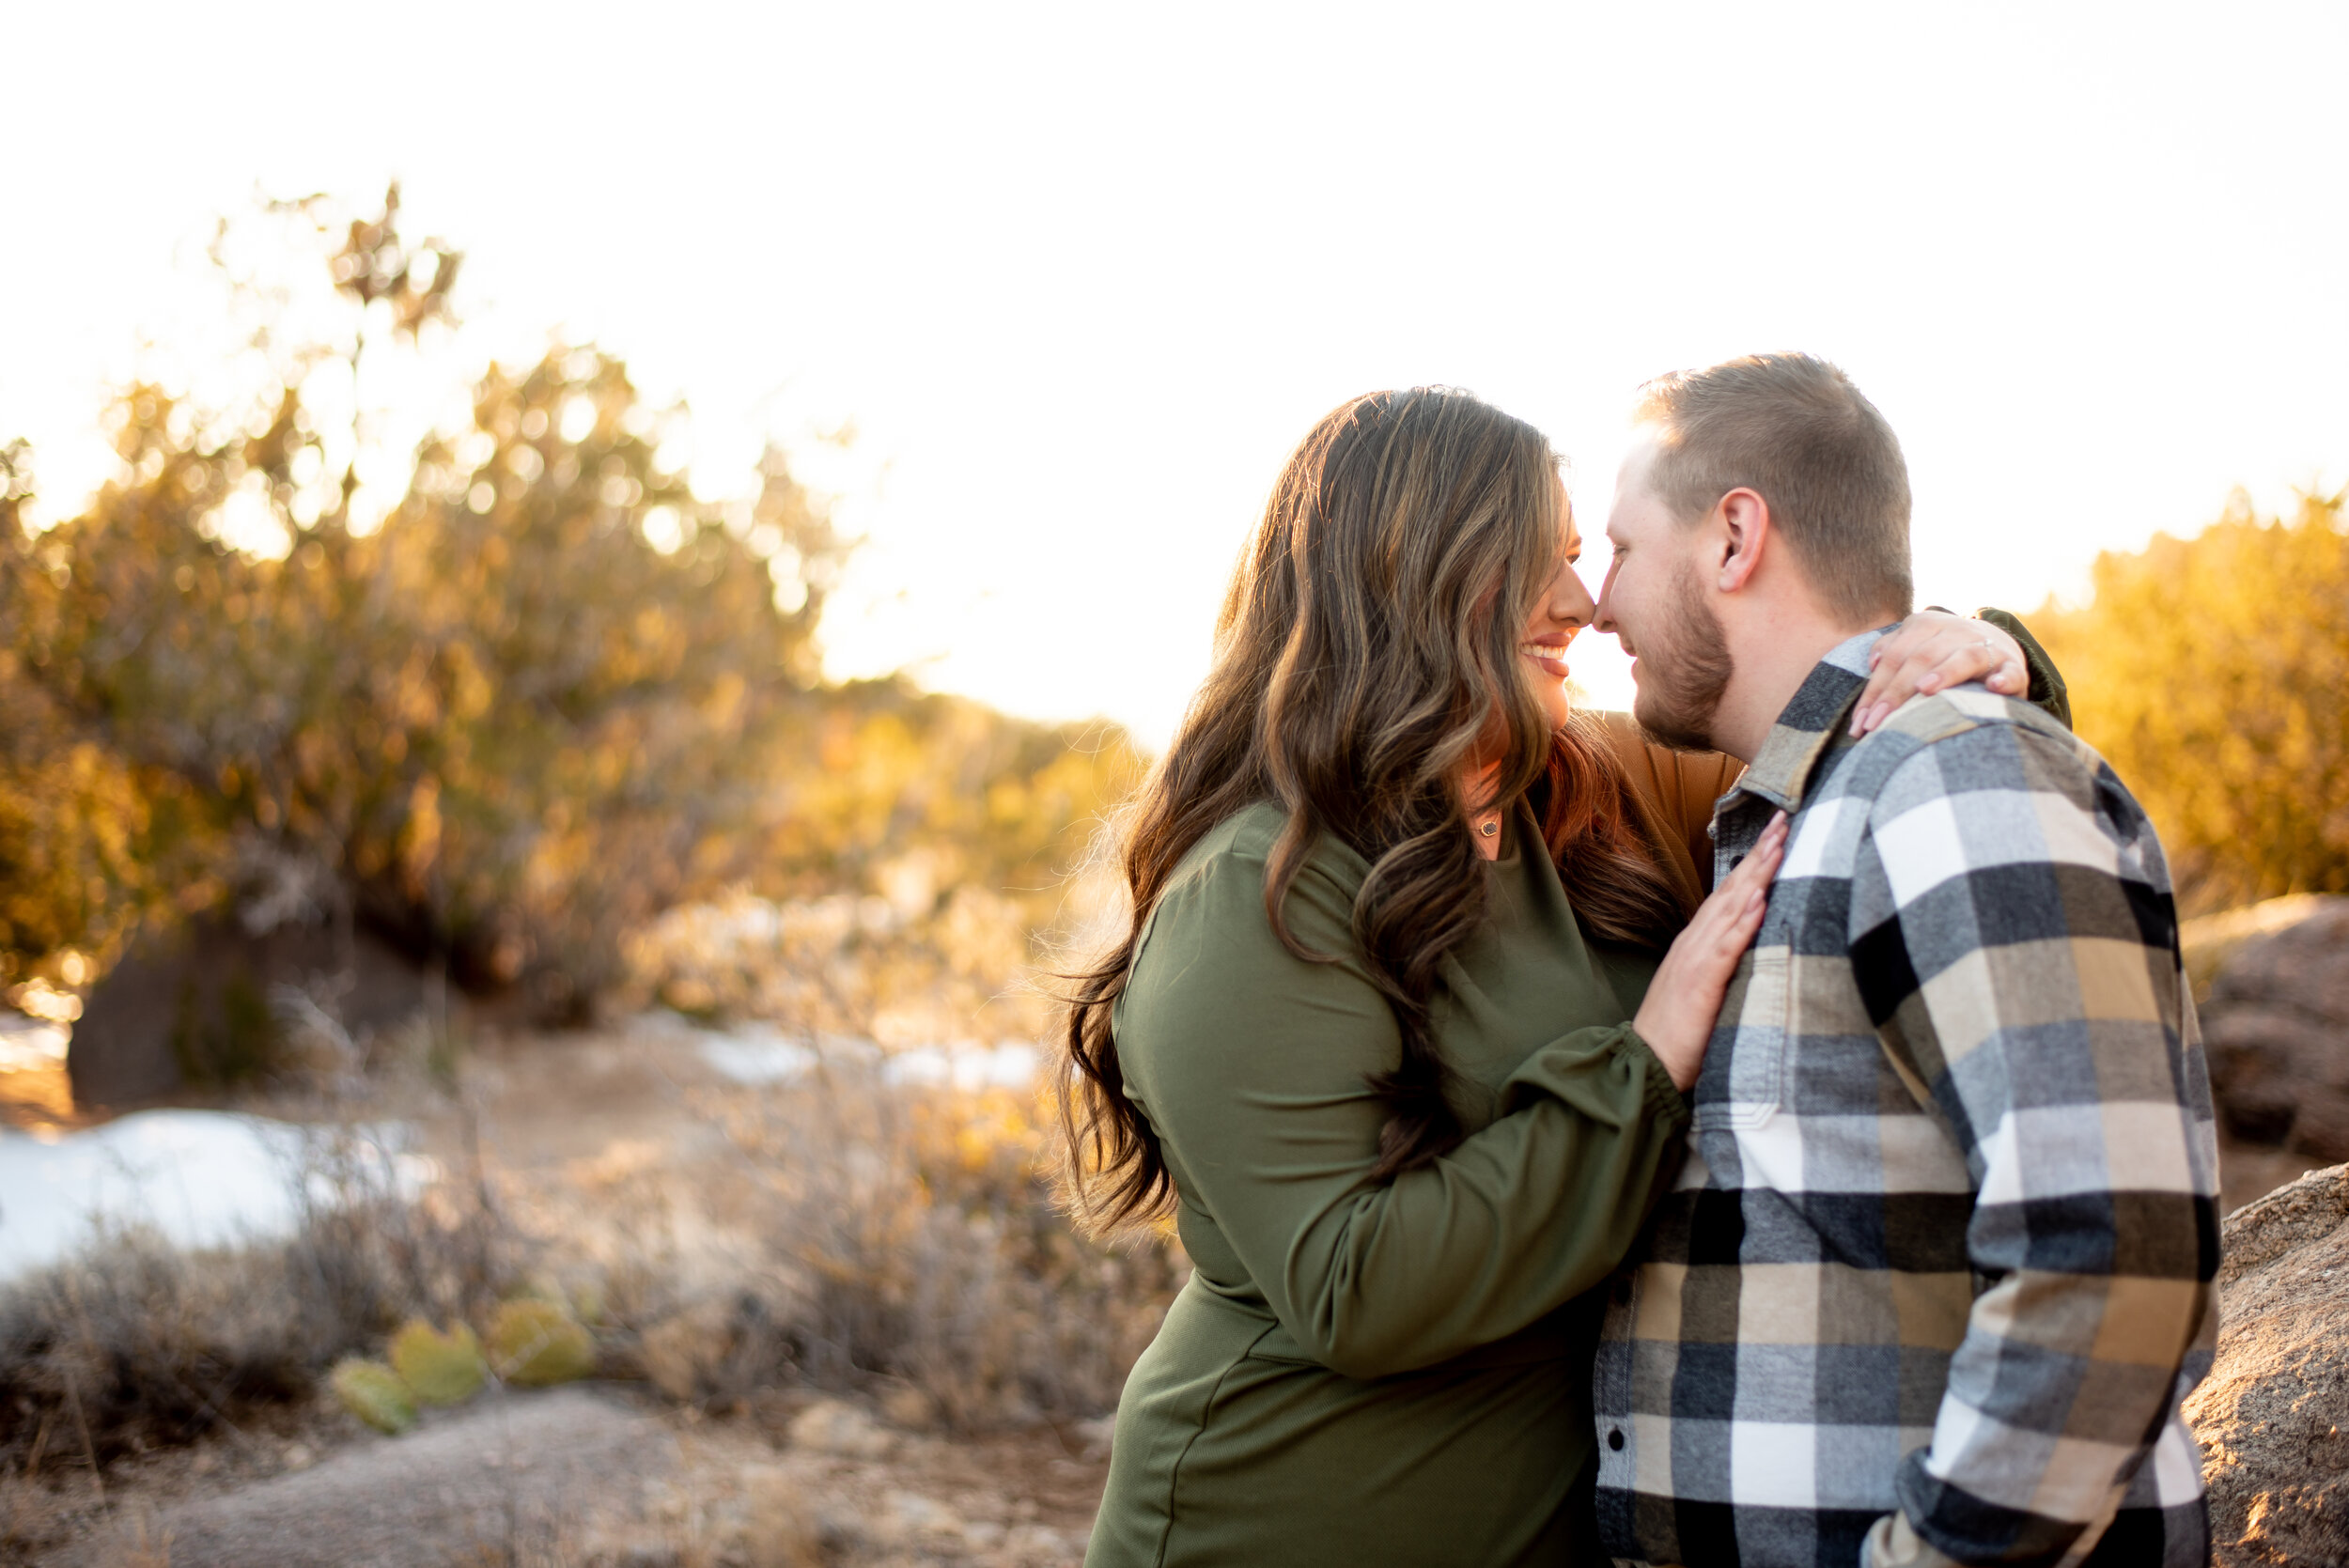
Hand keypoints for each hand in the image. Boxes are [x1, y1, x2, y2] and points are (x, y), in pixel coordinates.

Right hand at [1632, 811, 1787, 1091]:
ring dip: (1756, 874)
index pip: (1730, 894)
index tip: (1776, 834)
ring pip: (1731, 907)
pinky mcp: (1701, 981)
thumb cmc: (1679, 1033)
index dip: (1753, 863)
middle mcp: (1695, 942)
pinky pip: (1726, 946)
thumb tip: (1753, 947)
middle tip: (1782, 819)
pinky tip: (1759, 899)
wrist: (1645, 1062)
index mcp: (1697, 943)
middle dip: (1759, 854)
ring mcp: (1696, 958)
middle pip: (1732, 889)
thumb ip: (1723, 964)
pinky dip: (1743, 920)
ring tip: (1778, 843)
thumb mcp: (1705, 990)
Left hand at [1851, 611, 2026, 735]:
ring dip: (1945, 673)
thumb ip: (1891, 649)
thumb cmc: (1942, 654)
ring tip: (1924, 690)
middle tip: (1877, 724)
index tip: (1860, 722)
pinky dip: (2004, 679)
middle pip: (1921, 658)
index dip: (1875, 690)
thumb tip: (1872, 663)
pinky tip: (1995, 687)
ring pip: (1964, 658)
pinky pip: (2011, 672)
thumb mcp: (1916, 644)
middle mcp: (1956, 631)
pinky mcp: (2013, 666)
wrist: (1997, 646)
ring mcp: (1987, 646)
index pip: (1894, 657)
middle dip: (1895, 693)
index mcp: (1925, 624)